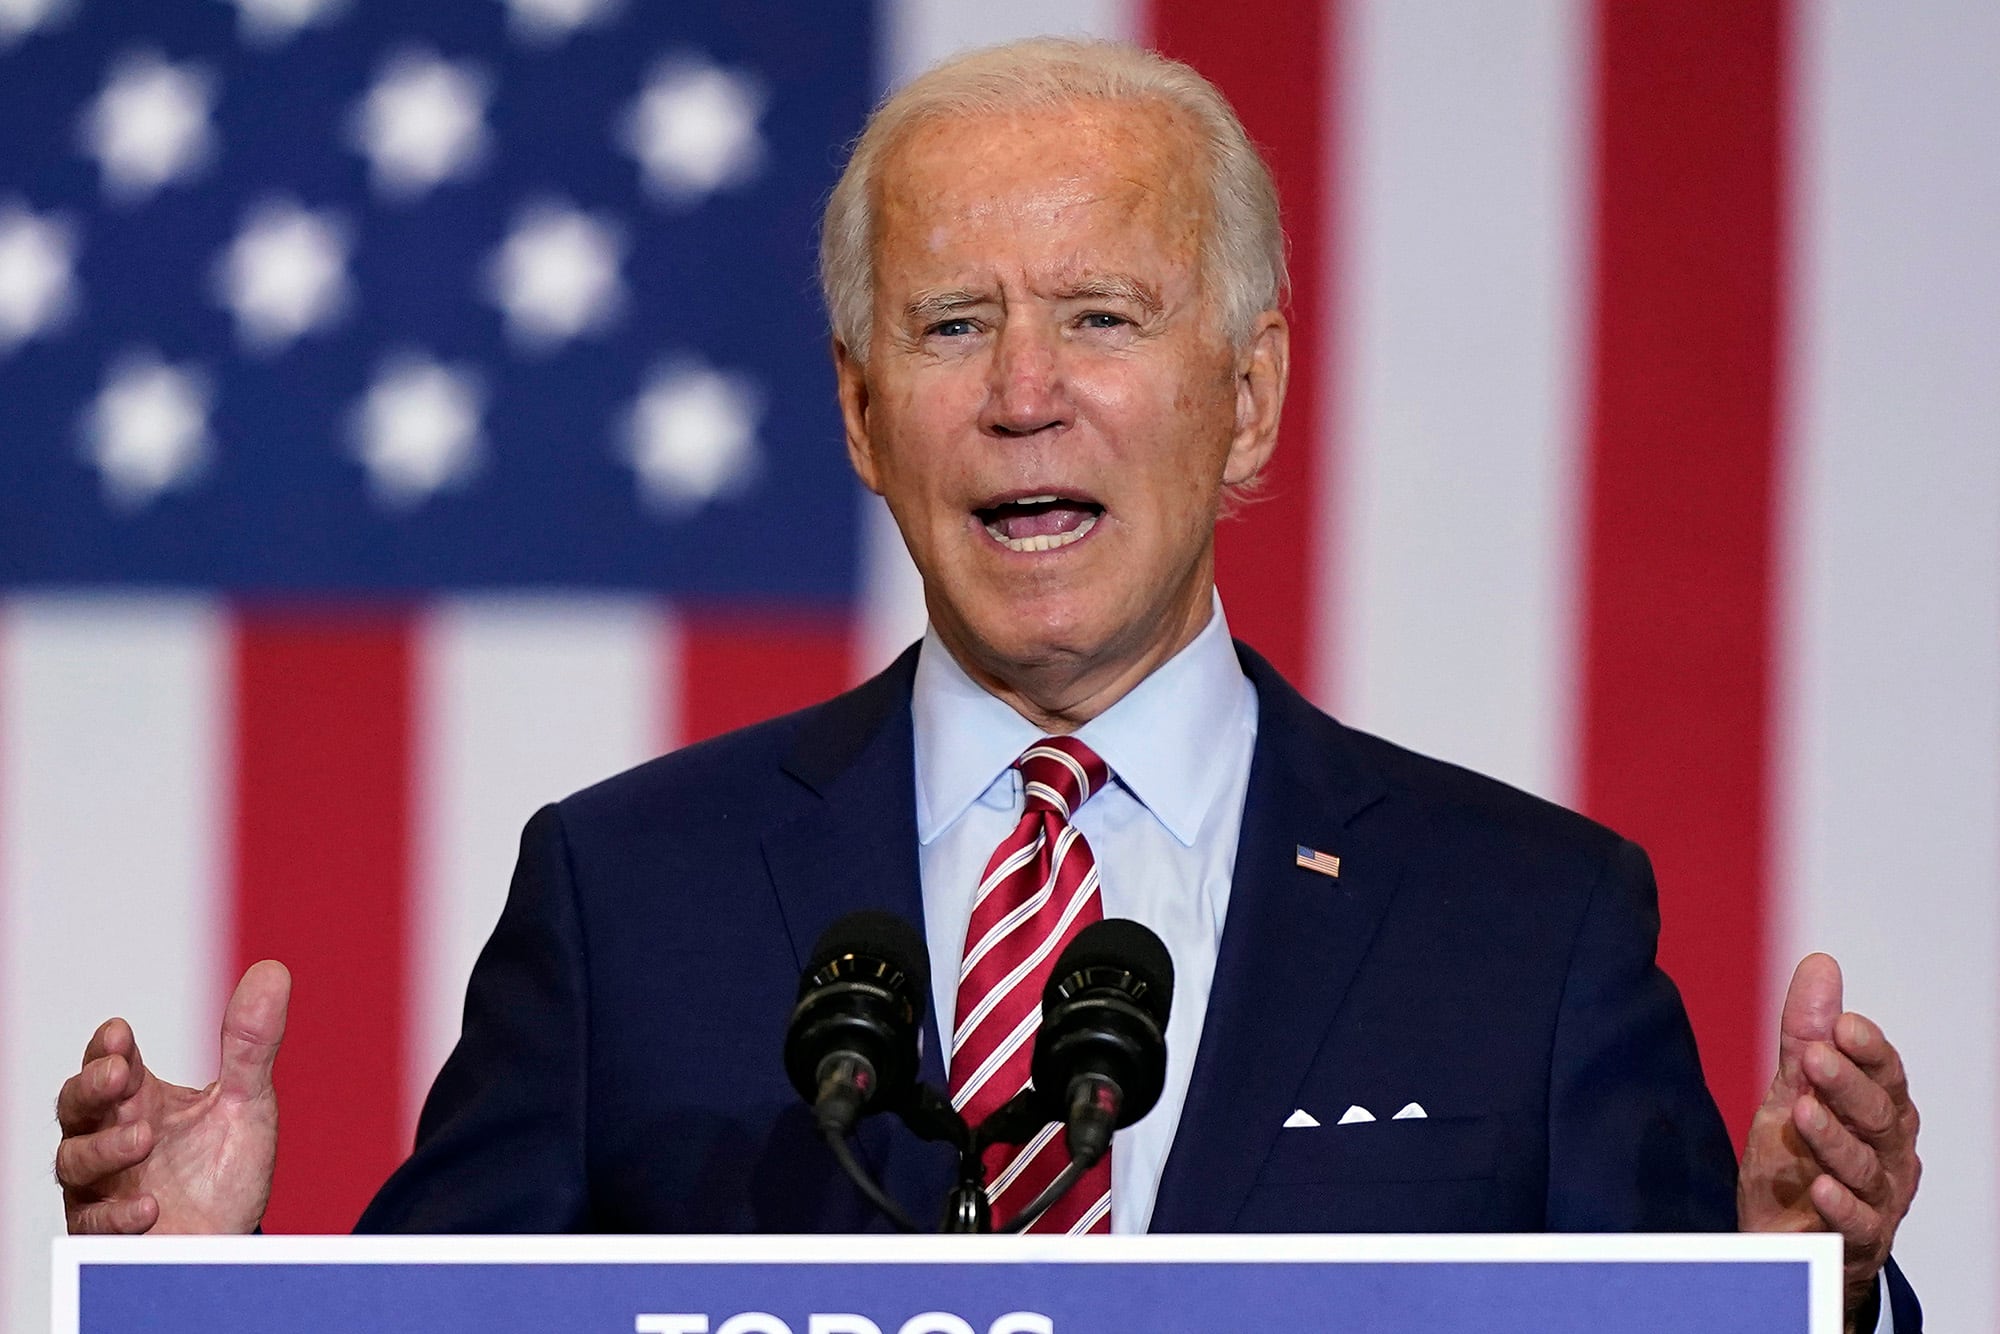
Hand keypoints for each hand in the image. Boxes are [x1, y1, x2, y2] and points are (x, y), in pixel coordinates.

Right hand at [56, 961, 289, 1234]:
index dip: (107, 1047)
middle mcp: (112, 1135)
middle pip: (76, 1103)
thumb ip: (251, 1044)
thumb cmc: (225, 1168)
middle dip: (91, 1086)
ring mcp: (102, 1184)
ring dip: (105, 1148)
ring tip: (142, 1139)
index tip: (119, 1033)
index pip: (110, 1061)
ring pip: (74, 1160)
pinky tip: (149, 1207)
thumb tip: (273, 970)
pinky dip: (118, 1213)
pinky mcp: (105, 1231)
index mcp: (141, 1098)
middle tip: (117, 1074)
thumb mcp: (247, 1102)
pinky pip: (93, 1223)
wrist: (231, 1237)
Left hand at [1738, 954, 1919, 1329]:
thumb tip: (1822, 964)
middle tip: (1815, 1056)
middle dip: (1848, 1084)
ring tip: (1803, 1112)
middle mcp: (1888, 1152)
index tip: (1843, 1023)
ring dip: (1836, 1139)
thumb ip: (1806, 1034)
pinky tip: (1820, 1188)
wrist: (1785, 1238)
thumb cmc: (1800, 1158)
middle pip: (1879, 1114)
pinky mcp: (1856, 1240)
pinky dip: (1841, 1206)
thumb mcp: (1795, 1090)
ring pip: (1866, 1166)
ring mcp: (1878, 1198)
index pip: (1884, 1073)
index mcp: (1879, 1111)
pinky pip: (1857, 1223)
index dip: (1868, 1050)